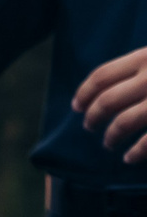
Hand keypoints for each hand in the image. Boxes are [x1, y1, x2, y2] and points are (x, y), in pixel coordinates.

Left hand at [75, 44, 146, 162]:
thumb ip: (140, 66)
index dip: (84, 93)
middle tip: (89, 127)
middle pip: (107, 101)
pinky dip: (136, 151)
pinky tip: (129, 158)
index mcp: (145, 57)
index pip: (102, 76)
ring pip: (123, 123)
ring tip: (108, 143)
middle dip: (93, 117)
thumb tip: (110, 85)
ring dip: (111, 136)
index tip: (77, 106)